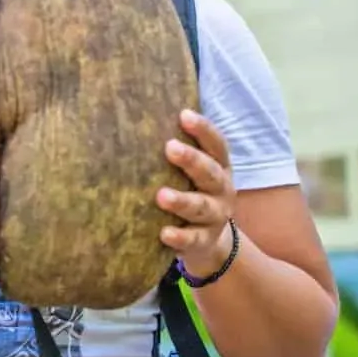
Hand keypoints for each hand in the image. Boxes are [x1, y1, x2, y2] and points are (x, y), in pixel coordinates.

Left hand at [156, 109, 235, 278]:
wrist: (208, 242)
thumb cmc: (190, 191)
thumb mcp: (191, 170)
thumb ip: (175, 148)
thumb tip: (135, 114)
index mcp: (219, 166)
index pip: (216, 144)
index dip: (203, 129)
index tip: (183, 115)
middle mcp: (222, 189)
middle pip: (210, 172)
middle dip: (191, 159)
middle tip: (169, 147)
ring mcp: (215, 216)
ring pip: (201, 207)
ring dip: (182, 200)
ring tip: (161, 195)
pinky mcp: (204, 241)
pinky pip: (193, 239)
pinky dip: (180, 237)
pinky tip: (164, 232)